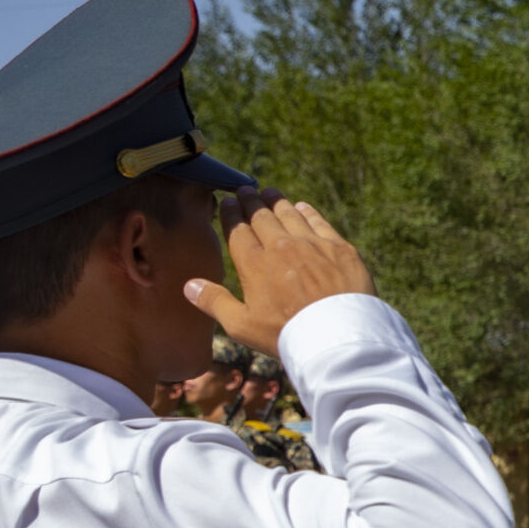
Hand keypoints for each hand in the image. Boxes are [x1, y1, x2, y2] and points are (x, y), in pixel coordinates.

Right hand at [185, 189, 374, 356]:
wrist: (338, 337)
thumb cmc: (286, 334)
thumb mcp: (242, 325)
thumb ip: (215, 302)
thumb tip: (189, 286)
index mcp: (253, 263)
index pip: (237, 229)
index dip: (231, 213)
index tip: (228, 202)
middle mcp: (281, 246)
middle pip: (262, 216)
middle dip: (250, 201)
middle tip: (245, 191)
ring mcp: (312, 244)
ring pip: (289, 214)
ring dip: (276, 201)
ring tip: (269, 193)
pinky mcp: (340, 248)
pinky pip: (319, 222)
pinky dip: (308, 212)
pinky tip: (302, 207)